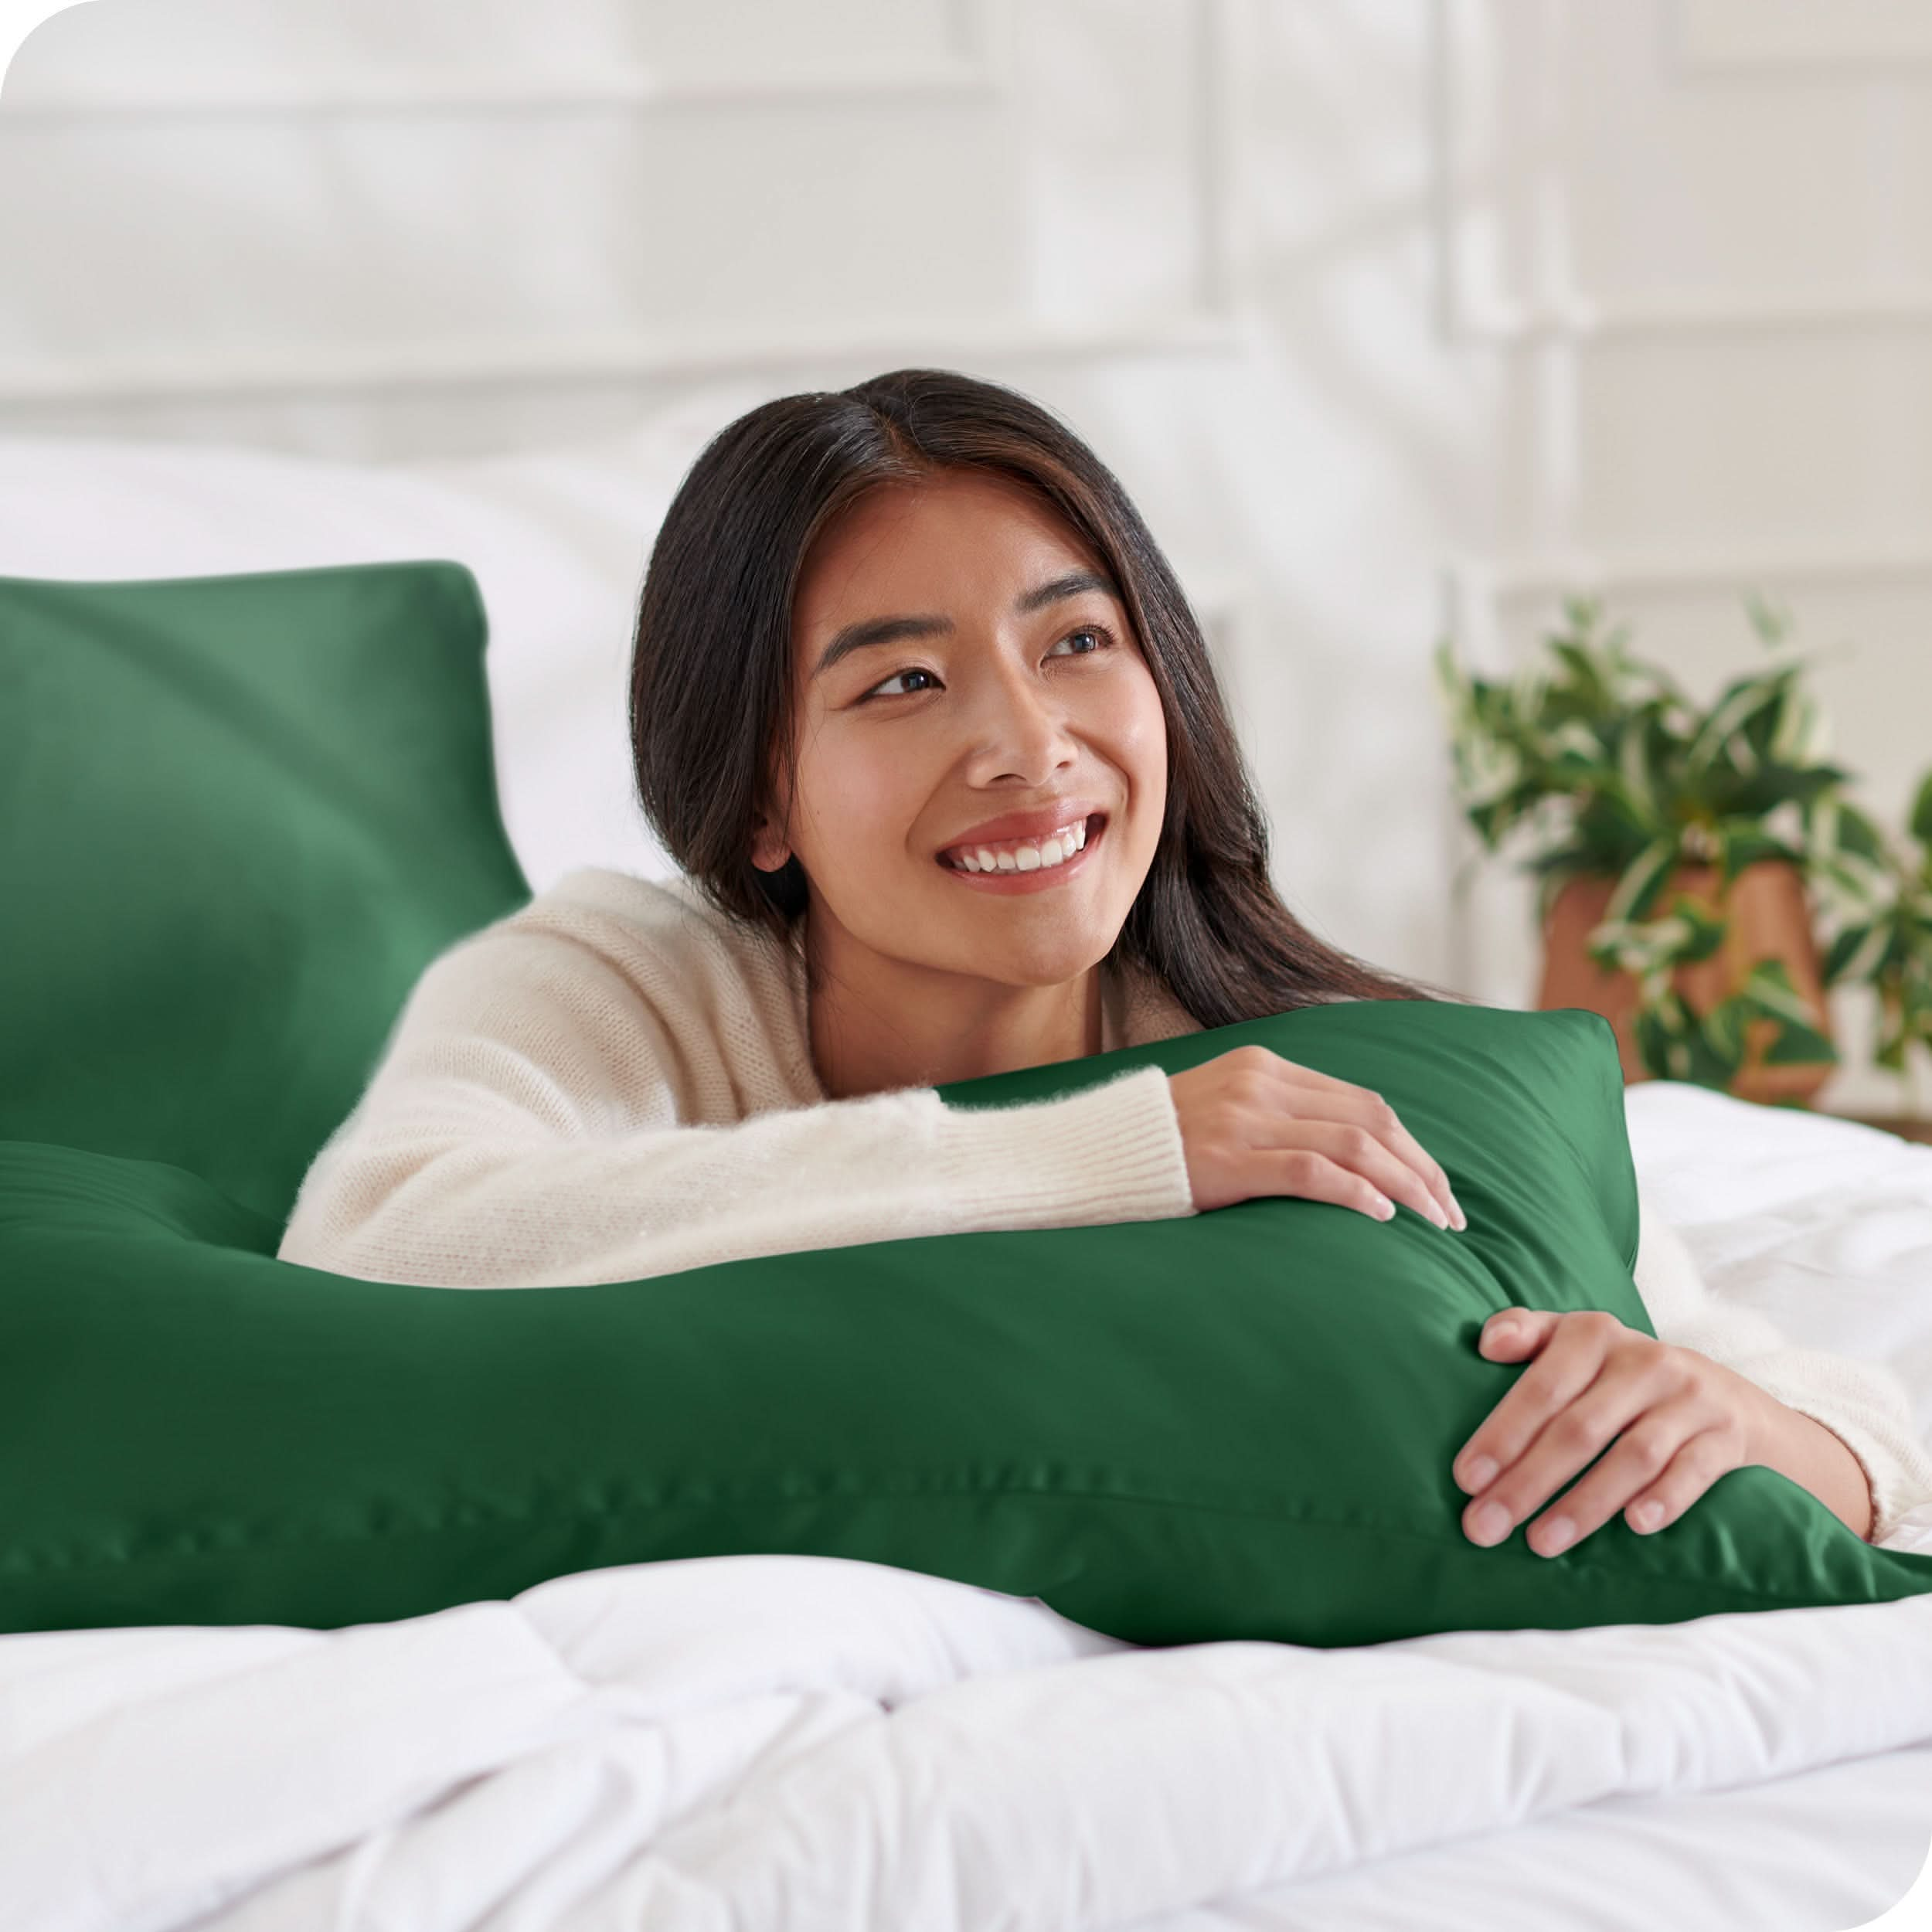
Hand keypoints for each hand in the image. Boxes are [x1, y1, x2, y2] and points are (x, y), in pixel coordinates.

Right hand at [1166, 1046, 1465, 1227]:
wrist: (1091, 1154)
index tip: (1437, 1186)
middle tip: (1451, 1215)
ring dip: (1405, 1185)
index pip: (1363, 1102)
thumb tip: (1346, 1155)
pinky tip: (1382, 1216)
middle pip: (1371, 1121)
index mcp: (1265, 1068)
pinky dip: (1355, 1192)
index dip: (1411, 1146)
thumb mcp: (1224, 1113)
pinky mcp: (1227, 1159)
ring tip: (1432, 1222)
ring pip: (1353, 1145)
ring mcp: (1243, 1119)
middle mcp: (1260, 1085)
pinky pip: (1310, 1171)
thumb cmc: (1162, 1147)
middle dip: (1422, 1169)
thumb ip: (1278, 1119)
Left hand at [1452, 1308, 1772, 1557]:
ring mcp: (1689, 1399)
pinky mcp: (1725, 1436)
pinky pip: (1694, 1470)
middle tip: (1486, 1526)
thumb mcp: (1576, 1342)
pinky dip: (1665, 1498)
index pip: (1541, 1386)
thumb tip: (1488, 1343)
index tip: (1466, 1479)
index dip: (1502, 1433)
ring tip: (1541, 1543)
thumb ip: (1527, 1333)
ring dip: (1585, 1503)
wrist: (1726, 1395)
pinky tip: (1635, 1526)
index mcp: (1594, 1334)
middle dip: (1527, 1482)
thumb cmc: (1621, 1373)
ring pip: (1632, 1456)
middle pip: (1579, 1428)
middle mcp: (1644, 1361)